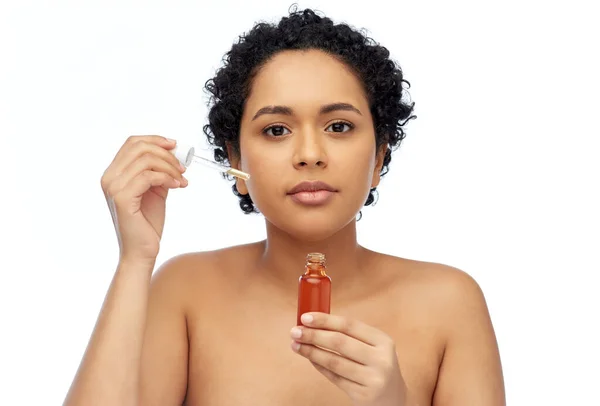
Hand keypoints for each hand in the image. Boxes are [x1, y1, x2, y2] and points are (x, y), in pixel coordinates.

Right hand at [100, 135, 187, 263]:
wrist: (142, 251)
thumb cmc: (147, 223)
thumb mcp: (155, 190)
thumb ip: (159, 171)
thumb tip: (173, 153)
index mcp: (114, 173)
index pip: (132, 143)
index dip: (155, 139)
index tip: (175, 145)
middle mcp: (109, 177)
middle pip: (139, 147)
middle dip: (165, 153)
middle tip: (182, 167)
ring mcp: (113, 187)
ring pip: (146, 160)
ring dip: (170, 167)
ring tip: (182, 179)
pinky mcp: (121, 198)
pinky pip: (148, 177)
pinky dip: (167, 178)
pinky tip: (177, 186)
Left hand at [290, 313, 406, 405]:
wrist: (392, 399)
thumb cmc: (375, 366)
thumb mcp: (372, 347)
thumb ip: (349, 335)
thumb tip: (314, 322)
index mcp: (383, 341)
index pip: (349, 325)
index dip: (325, 320)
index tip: (305, 317)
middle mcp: (381, 359)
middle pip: (340, 342)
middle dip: (313, 335)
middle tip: (295, 331)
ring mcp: (373, 379)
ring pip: (334, 361)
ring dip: (311, 352)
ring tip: (296, 345)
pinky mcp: (364, 395)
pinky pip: (335, 377)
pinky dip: (319, 366)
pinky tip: (309, 358)